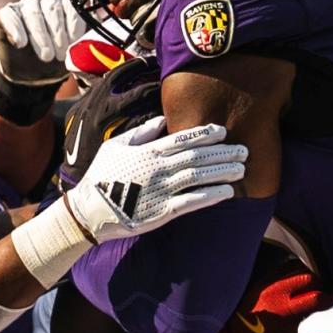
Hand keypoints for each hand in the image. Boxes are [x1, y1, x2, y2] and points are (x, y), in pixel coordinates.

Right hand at [0, 0, 87, 123]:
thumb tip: (115, 36)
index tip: (74, 42)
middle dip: (58, 32)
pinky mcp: (7, 14)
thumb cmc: (57, 60)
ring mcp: (26, 6)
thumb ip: (94, 41)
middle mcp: (46, 1)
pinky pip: (10, 15)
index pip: (72, 6)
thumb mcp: (79, 52)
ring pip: (32, 11)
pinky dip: (16, 28)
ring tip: (45, 56)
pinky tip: (21, 43)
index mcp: (66, 6)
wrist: (32, 76)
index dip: (74, 23)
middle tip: (60, 54)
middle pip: (52, 8)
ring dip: (40, 35)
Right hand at [67, 114, 246, 242]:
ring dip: (222, 172)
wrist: (89, 212)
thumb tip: (162, 121)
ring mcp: (160, 190)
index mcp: (147, 152)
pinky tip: (227, 192)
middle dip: (223, 152)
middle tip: (244, 150)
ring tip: (242, 169)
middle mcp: (157, 169)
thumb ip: (141, 133)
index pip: (182, 139)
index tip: (223, 131)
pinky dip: (211, 196)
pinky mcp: (162, 212)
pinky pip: (192, 202)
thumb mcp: (115, 147)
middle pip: (197, 157)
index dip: (205, 134)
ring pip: (198, 177)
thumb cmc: (101, 177)